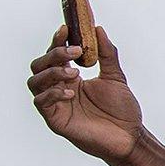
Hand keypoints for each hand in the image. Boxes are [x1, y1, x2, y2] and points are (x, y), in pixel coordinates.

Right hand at [25, 22, 142, 162]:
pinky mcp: (54, 119)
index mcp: (70, 77)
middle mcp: (58, 87)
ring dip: (52, 72)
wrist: (129, 137)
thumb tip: (98, 29)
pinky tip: (70, 92)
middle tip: (74, 51)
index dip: (57, 41)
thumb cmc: (122, 110)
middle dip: (54, 54)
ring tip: (74, 72)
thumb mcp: (115, 77)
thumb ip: (107, 54)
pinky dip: (52, 93)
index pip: (55, 55)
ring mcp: (54, 104)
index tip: (66, 29)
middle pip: (40, 65)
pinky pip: (41, 102)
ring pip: (35, 81)